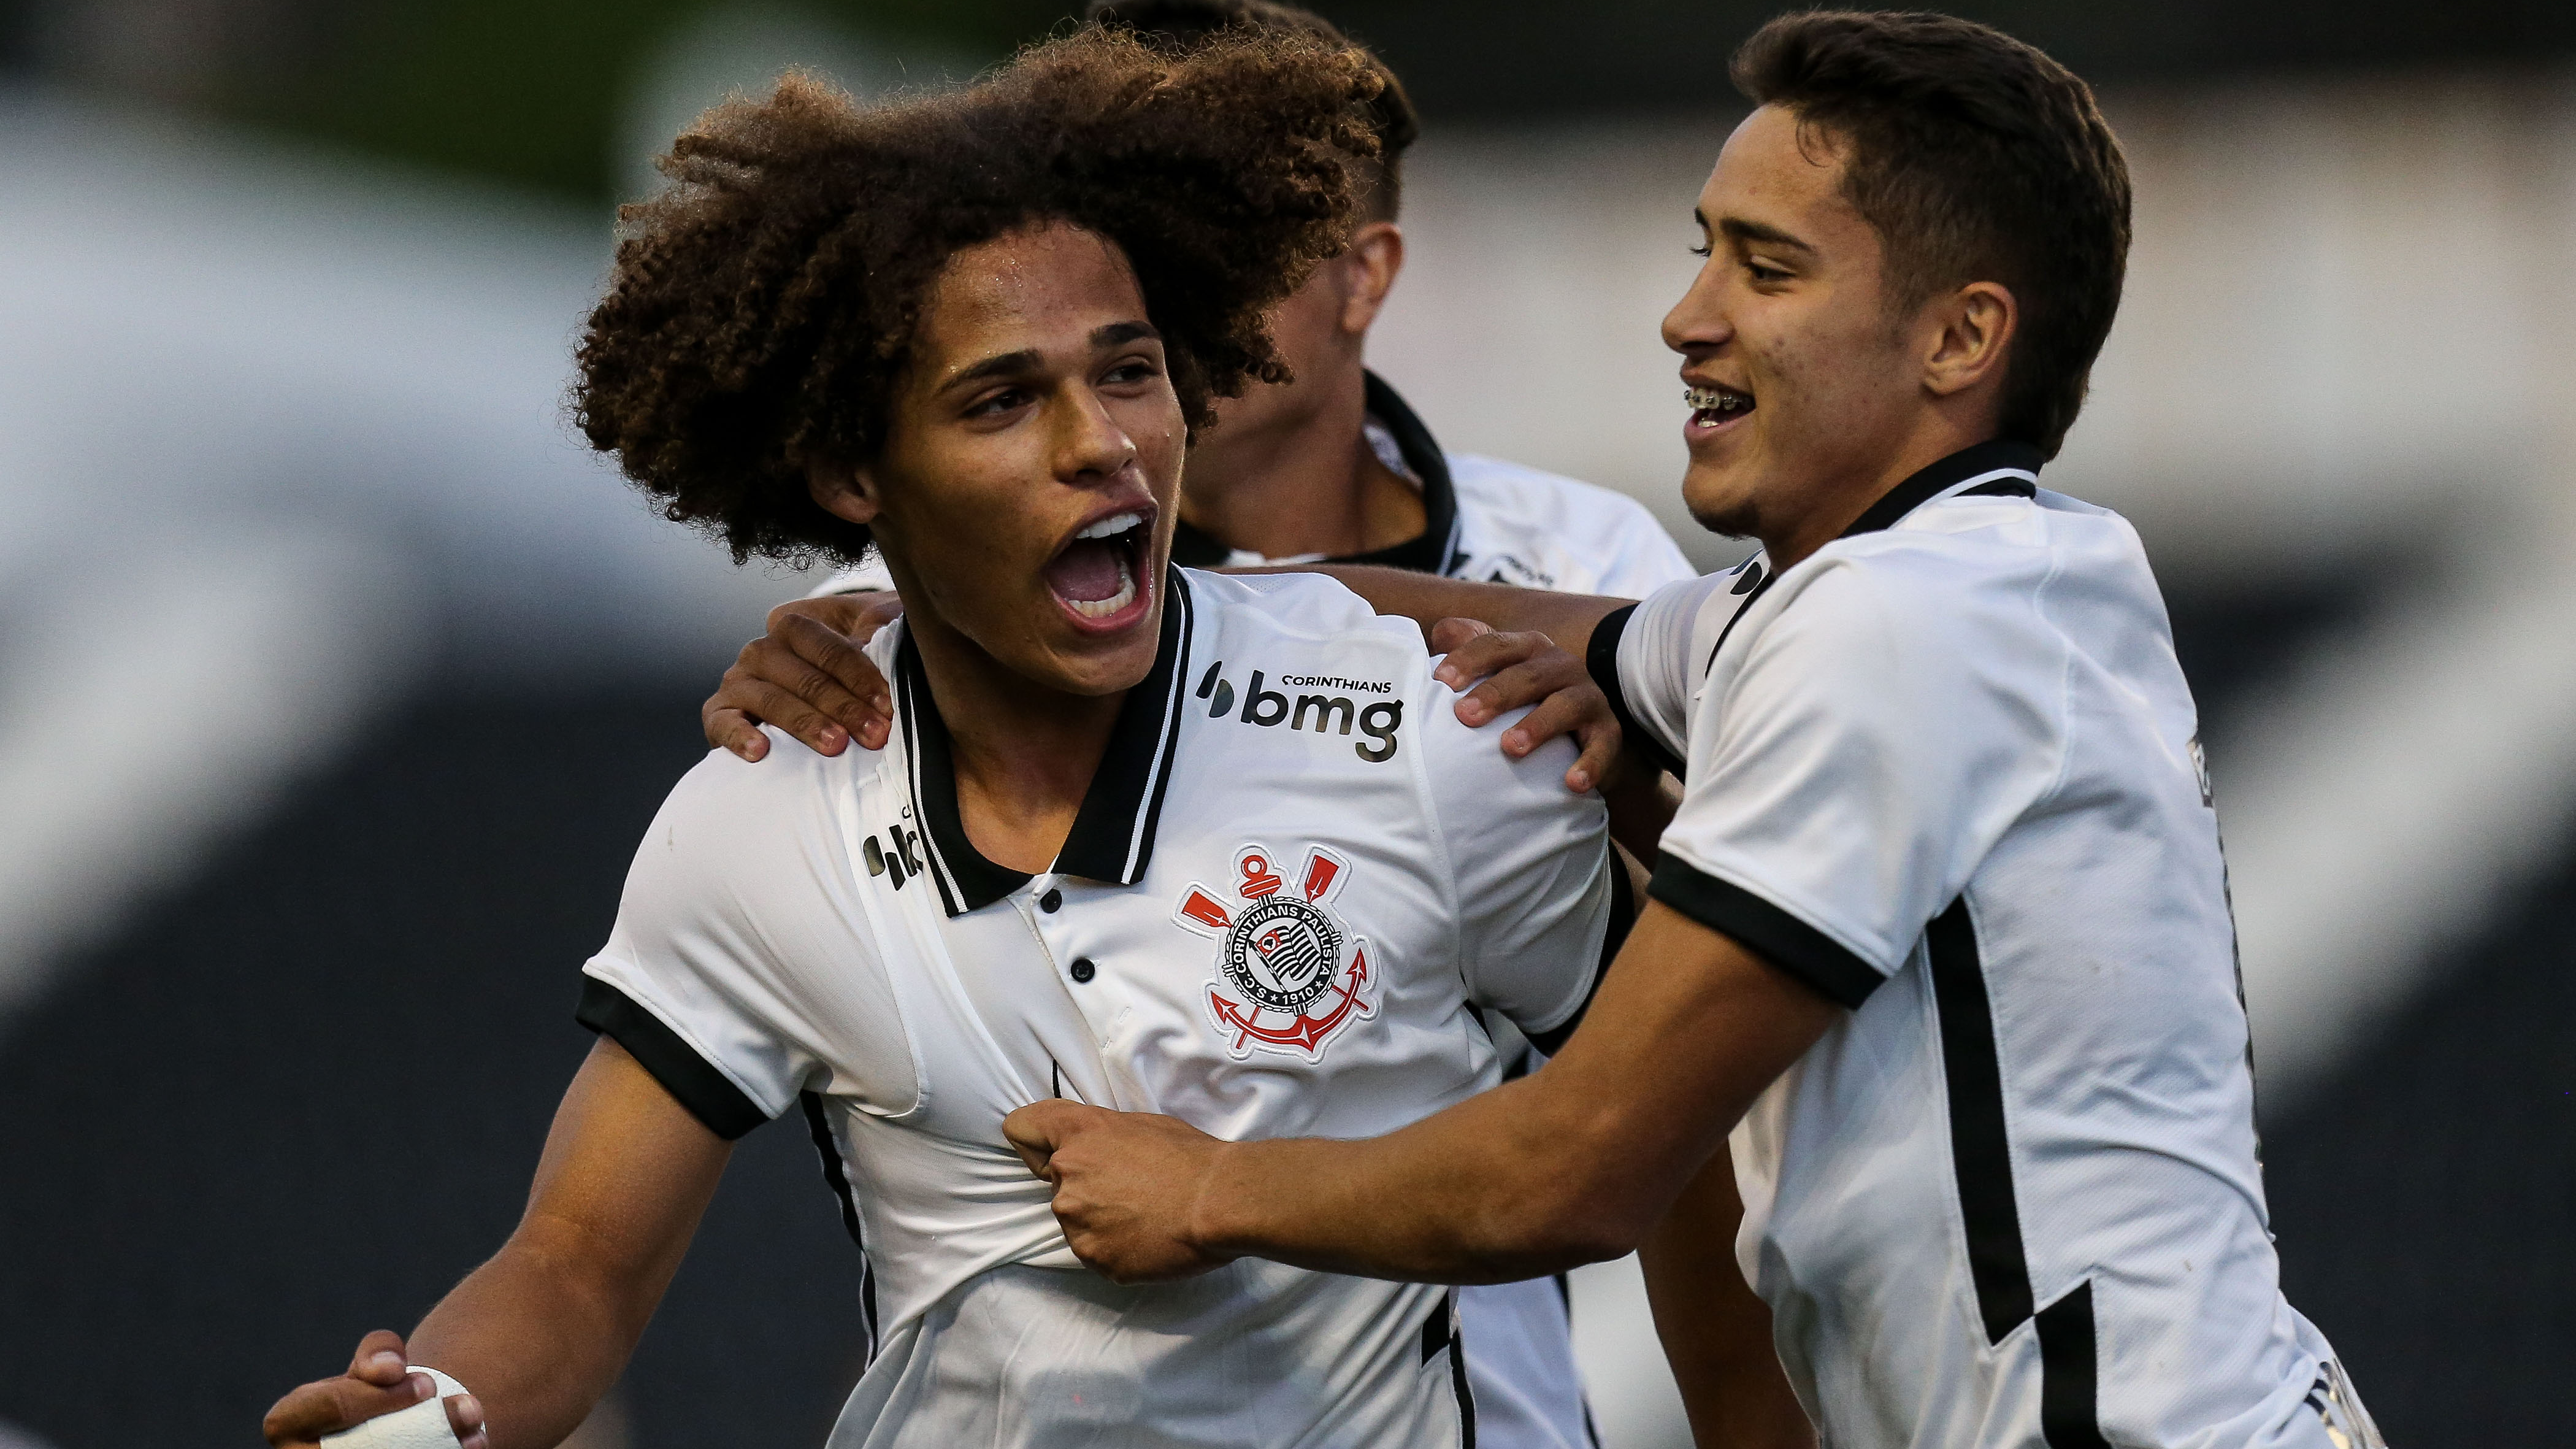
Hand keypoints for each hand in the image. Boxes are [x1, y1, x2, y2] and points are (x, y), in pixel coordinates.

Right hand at [263, 1330, 487, 1448]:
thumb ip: (378, 1352)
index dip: (380, 1392)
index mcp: (289, 1421)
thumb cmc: (377, 1390)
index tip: (416, 1378)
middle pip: (365, 1444)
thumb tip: (390, 1369)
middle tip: (457, 1402)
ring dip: (442, 1443)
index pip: (333, 1406)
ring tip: (472, 1420)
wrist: (393, 1423)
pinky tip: (475, 1442)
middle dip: (419, 1422)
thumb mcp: (373, 1363)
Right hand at [703, 591, 904, 760]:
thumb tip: (878, 646)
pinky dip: (739, 735)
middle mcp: (763, 650)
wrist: (808, 698)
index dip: (860, 678)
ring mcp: (739, 681)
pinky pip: (721, 722)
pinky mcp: (719, 712)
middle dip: (843, 708)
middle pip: (805, 678)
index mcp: (795, 627)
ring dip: (805, 724)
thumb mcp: (867, 636)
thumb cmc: (847, 667)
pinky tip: (760, 751)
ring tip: (835, 745)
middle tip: (874, 734)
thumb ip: (875, 635)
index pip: (828, 649)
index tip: (886, 706)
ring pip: (771, 700)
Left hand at [1004, 1100, 1236, 1283]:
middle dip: (1088, 1189)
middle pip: (1058, 1184)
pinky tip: (1149, 1239)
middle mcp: (1067, 1175)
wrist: (1219, 1202)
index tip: (1054, 1155)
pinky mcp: (1093, 1258)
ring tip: (1146, 1217)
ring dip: (1102, 1223)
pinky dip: (1118, 1250)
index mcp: (1079, 1134)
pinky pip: (1096, 1254)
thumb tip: (1097, 1152)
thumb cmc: (1191, 1157)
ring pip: (1076, 1222)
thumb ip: (1103, 1137)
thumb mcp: (1143, 1125)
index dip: (1036, 1144)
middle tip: (1134, 1192)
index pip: (1021, 1128)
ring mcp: (1076, 1222)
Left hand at [1429, 618, 1621, 793]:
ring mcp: (1588, 696)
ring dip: (1538, 725)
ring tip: (1510, 748)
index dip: (1469, 659)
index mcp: (1528, 649)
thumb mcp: (1497, 672)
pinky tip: (1572, 783)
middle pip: (1528, 674)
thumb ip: (1468, 648)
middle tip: (1465, 716)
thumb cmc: (1523, 701)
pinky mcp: (1608, 732)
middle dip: (1496, 693)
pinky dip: (1590, 764)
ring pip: (1566, 705)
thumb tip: (1442, 632)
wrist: (1578, 737)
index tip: (1441, 680)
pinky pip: (1603, 746)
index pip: (1496, 645)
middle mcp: (1561, 666)